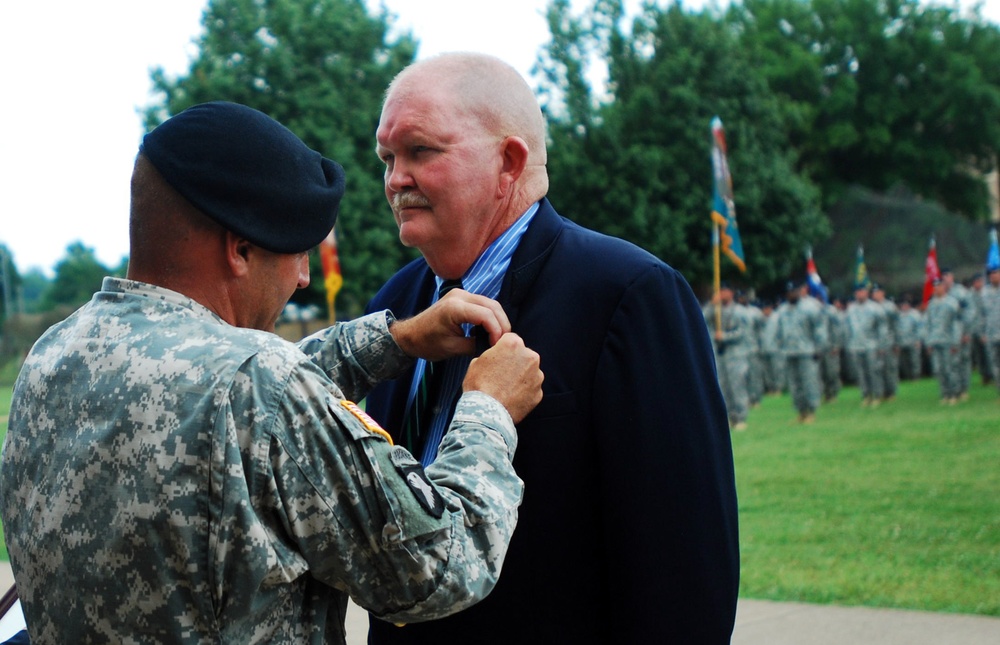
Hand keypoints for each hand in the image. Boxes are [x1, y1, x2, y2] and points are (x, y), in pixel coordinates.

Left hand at [390, 290, 510, 360]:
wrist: (410, 334)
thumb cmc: (427, 343)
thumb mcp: (452, 348)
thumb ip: (475, 345)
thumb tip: (493, 347)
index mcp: (455, 308)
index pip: (486, 315)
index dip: (497, 331)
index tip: (498, 346)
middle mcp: (459, 295)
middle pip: (492, 305)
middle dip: (502, 324)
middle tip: (504, 342)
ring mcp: (460, 293)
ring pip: (490, 303)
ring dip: (498, 319)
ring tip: (499, 337)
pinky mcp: (461, 296)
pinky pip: (483, 303)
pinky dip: (491, 315)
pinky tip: (492, 329)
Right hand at [464, 333, 542, 423]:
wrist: (486, 412)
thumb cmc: (479, 386)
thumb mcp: (477, 361)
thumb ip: (491, 354)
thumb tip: (495, 357)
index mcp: (513, 344)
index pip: (511, 339)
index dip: (503, 349)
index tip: (499, 357)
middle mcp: (529, 357)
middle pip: (524, 355)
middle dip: (515, 362)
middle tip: (502, 374)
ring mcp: (537, 376)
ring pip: (530, 372)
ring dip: (521, 377)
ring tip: (506, 388)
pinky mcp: (539, 393)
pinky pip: (532, 389)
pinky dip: (524, 392)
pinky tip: (512, 398)